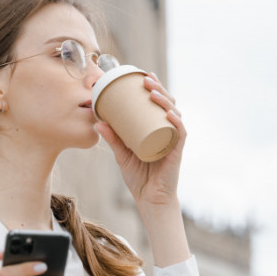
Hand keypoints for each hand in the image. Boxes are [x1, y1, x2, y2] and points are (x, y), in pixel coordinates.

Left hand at [94, 73, 185, 208]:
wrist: (150, 200)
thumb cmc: (139, 178)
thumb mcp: (122, 154)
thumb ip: (112, 138)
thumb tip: (97, 121)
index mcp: (156, 129)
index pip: (158, 105)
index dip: (155, 88)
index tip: (143, 75)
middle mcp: (167, 132)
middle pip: (168, 104)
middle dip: (158, 89)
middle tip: (145, 79)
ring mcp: (173, 141)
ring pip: (174, 114)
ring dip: (165, 100)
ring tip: (152, 91)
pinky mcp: (176, 152)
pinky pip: (179, 133)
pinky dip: (175, 121)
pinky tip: (169, 113)